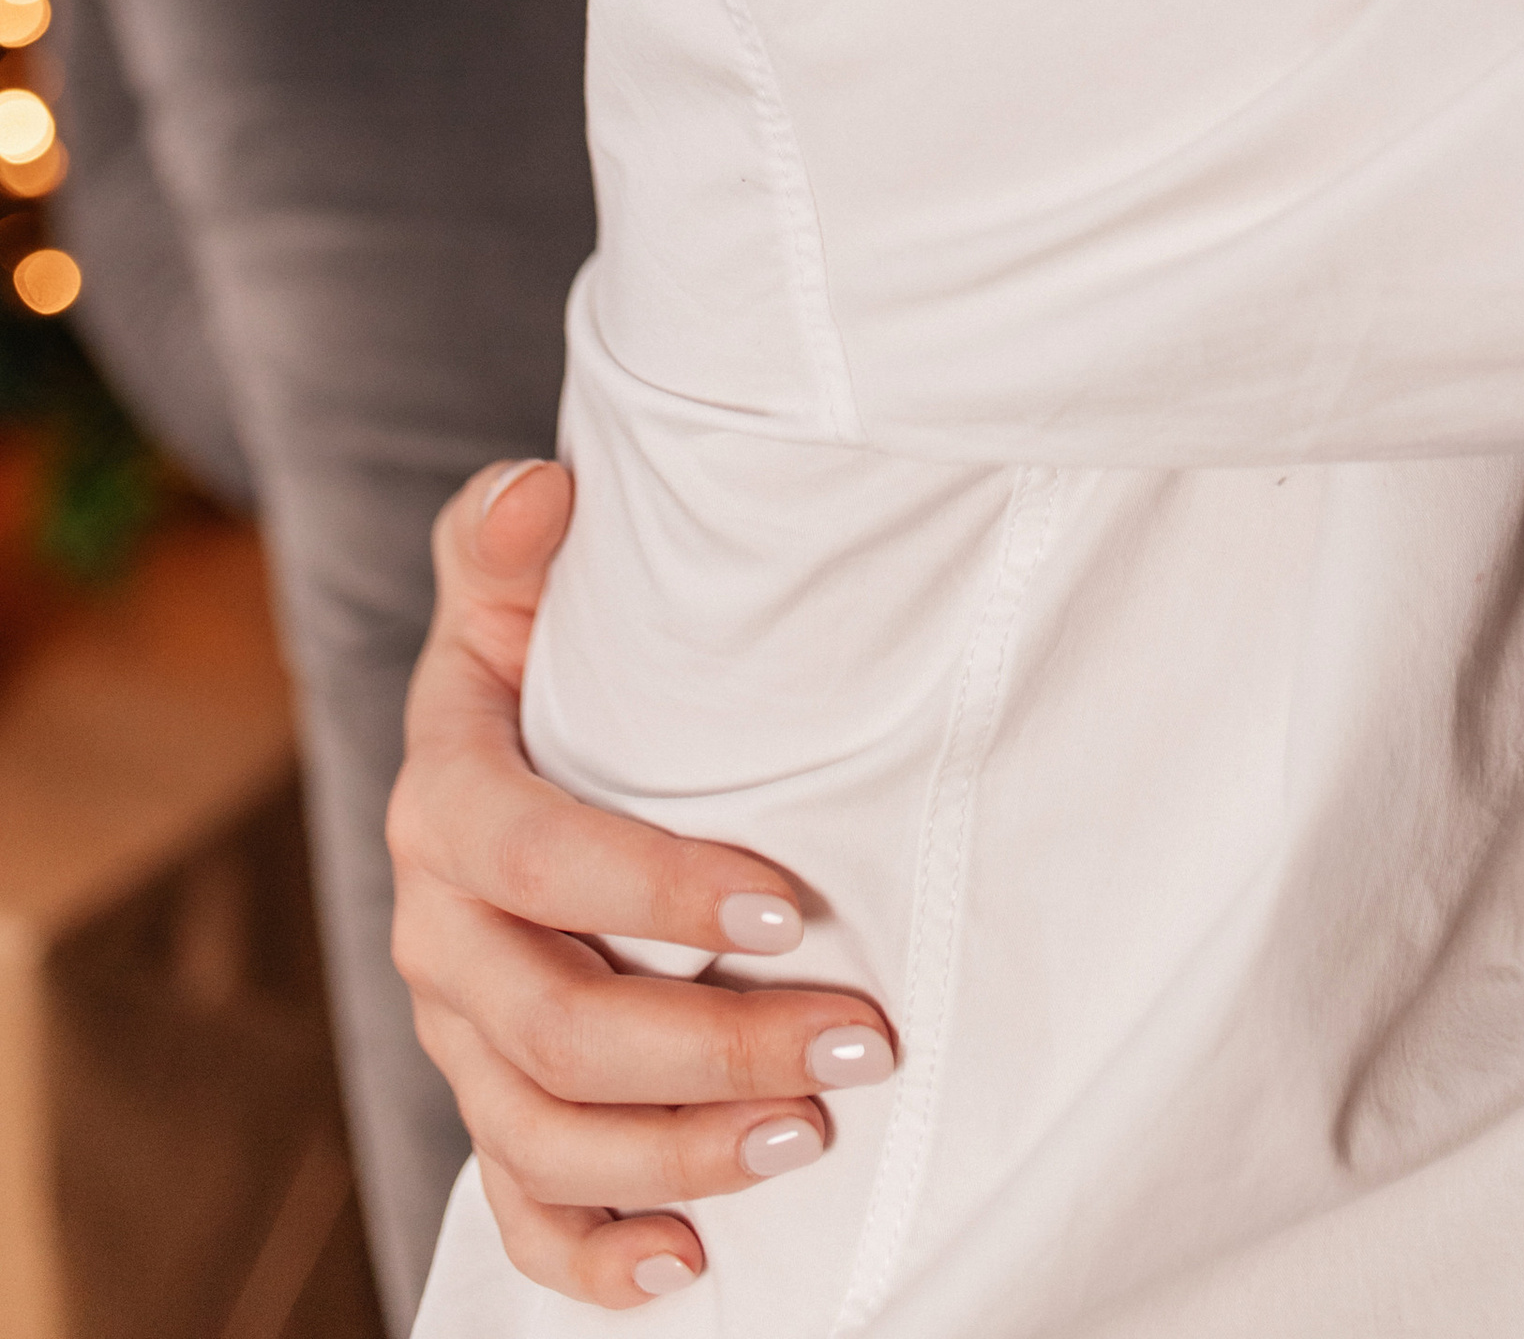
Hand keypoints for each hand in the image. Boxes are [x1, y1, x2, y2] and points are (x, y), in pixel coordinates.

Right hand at [388, 459, 897, 1307]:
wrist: (516, 728)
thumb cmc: (549, 646)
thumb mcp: (522, 580)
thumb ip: (510, 534)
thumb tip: (541, 489)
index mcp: (446, 797)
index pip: (532, 857)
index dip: (650, 887)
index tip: (789, 899)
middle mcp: (438, 927)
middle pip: (553, 1023)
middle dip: (710, 1044)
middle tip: (858, 1041)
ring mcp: (460, 1028)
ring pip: (544, 1128)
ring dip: (679, 1151)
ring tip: (809, 1138)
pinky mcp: (495, 1099)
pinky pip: (522, 1204)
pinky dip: (596, 1253)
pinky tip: (689, 1265)